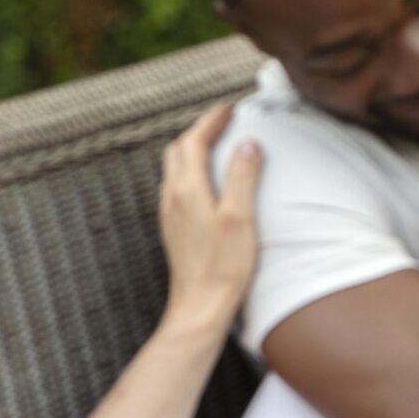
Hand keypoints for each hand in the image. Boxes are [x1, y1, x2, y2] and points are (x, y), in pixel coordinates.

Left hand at [156, 103, 260, 330]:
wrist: (199, 308)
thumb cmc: (223, 267)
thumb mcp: (240, 217)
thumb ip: (243, 177)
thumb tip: (248, 144)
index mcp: (188, 190)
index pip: (194, 142)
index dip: (210, 122)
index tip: (228, 109)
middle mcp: (172, 199)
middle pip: (178, 152)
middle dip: (198, 132)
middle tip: (222, 123)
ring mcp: (170, 216)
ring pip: (174, 170)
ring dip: (192, 151)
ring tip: (216, 146)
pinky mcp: (174, 231)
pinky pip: (177, 189)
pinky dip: (191, 173)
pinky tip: (207, 184)